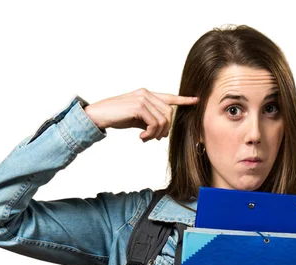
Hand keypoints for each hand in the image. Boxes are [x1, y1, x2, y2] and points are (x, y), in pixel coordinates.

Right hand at [83, 89, 198, 141]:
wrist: (99, 114)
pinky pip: (154, 124)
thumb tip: (162, 133)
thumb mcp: (137, 119)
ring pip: (163, 120)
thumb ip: (150, 121)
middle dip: (165, 130)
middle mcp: (147, 94)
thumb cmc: (117, 117)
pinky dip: (150, 134)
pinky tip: (141, 137)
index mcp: (147, 95)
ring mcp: (143, 98)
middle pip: (168, 113)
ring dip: (156, 134)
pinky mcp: (139, 106)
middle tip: (153, 138)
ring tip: (145, 138)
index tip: (196, 100)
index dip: (183, 100)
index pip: (169, 97)